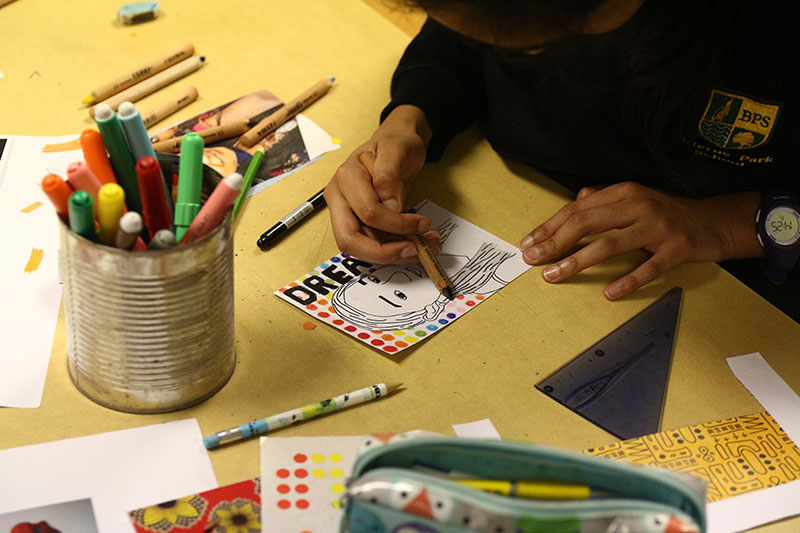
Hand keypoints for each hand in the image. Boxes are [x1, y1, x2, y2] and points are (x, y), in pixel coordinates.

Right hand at [325, 105, 439, 263]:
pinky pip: (373, 243)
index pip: (367, 213)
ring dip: (393, 254)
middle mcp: (340, 198)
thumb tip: (391, 207)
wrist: (396, 143)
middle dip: (384, 252)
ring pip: (362, 247)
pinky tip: (416, 244)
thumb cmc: (395, 143)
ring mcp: (347, 212)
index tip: (422, 224)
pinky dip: (395, 249)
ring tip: (424, 248)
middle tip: (414, 252)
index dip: (396, 224)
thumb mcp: (397, 149)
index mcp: (346, 178)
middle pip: (350, 239)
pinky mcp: (358, 222)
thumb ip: (390, 175)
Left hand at [519, 182, 761, 299]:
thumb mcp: (636, 198)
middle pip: (586, 223)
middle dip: (554, 243)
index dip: (550, 227)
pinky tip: (608, 293)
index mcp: (624, 192)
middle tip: (533, 260)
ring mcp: (658, 227)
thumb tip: (576, 200)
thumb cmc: (668, 212)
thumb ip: (605, 199)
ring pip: (610, 244)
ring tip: (554, 276)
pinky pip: (648, 267)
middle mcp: (638, 206)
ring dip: (577, 261)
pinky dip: (628, 280)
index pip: (577, 209)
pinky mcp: (677, 248)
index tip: (529, 244)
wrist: (715, 221)